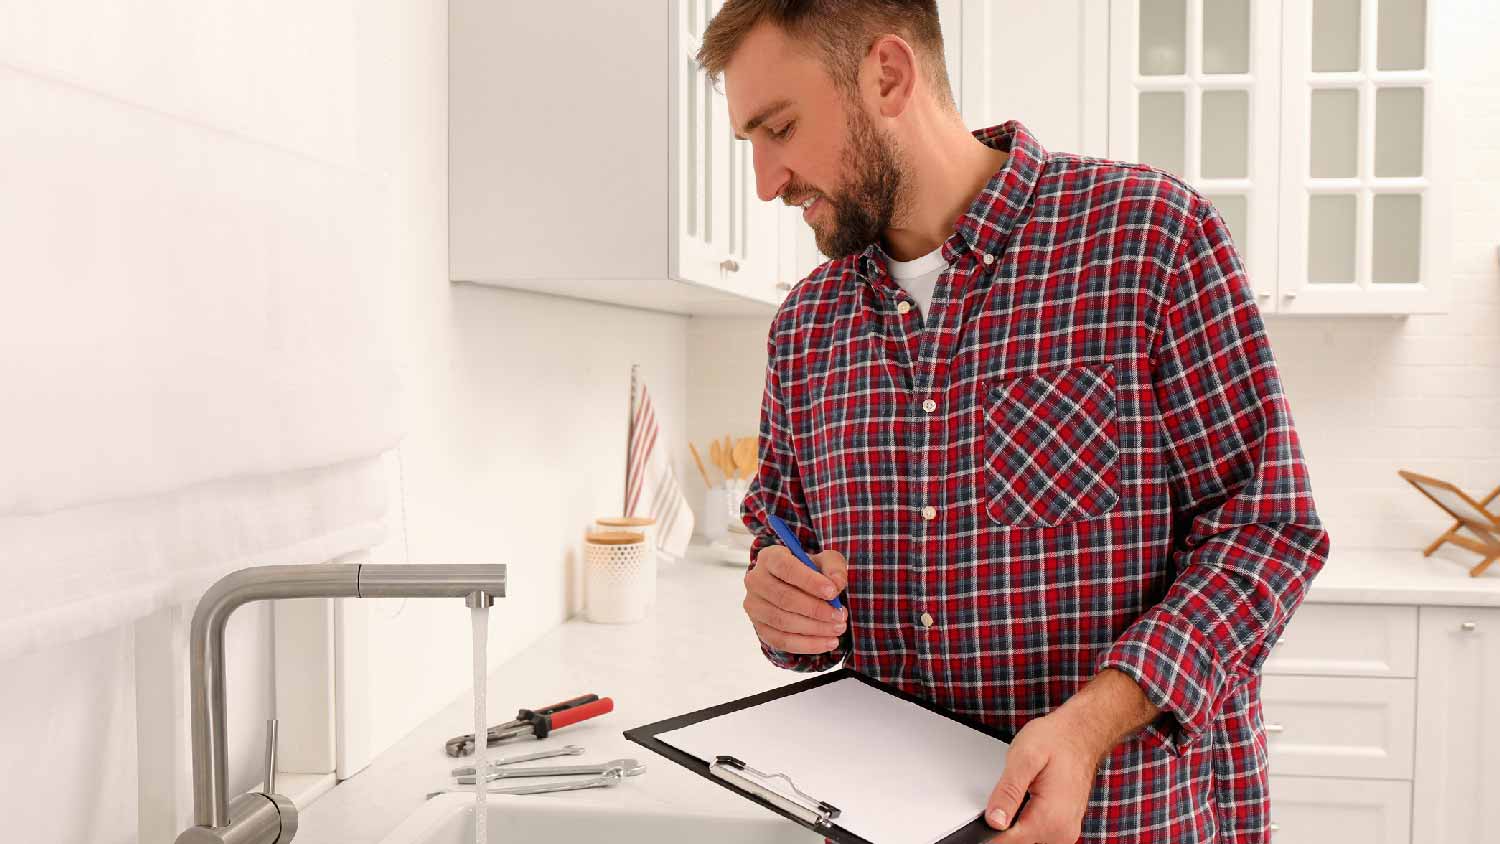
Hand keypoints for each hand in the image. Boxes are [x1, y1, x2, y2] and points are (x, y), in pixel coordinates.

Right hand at [743, 544, 847, 653]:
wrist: (795, 588)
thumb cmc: (810, 572)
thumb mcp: (825, 562)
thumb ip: (834, 568)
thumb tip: (836, 585)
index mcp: (770, 557)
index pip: (785, 567)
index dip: (809, 581)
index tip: (833, 592)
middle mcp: (756, 581)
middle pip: (784, 598)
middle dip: (816, 609)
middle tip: (840, 615)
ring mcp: (754, 606)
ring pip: (782, 622)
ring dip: (814, 629)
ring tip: (838, 629)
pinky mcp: (759, 628)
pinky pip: (782, 641)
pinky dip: (807, 645)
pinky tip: (828, 642)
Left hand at [982, 708, 1104, 843]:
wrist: (1081, 735)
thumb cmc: (1056, 741)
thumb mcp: (1024, 758)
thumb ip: (1008, 792)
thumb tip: (994, 821)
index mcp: (1051, 818)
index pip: (1008, 841)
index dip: (990, 829)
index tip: (990, 812)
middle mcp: (1061, 832)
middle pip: (1017, 841)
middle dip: (1004, 824)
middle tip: (1009, 793)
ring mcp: (1064, 833)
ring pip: (1025, 839)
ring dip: (1016, 822)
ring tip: (1021, 793)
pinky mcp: (1062, 829)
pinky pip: (1036, 834)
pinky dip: (1026, 821)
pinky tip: (1028, 800)